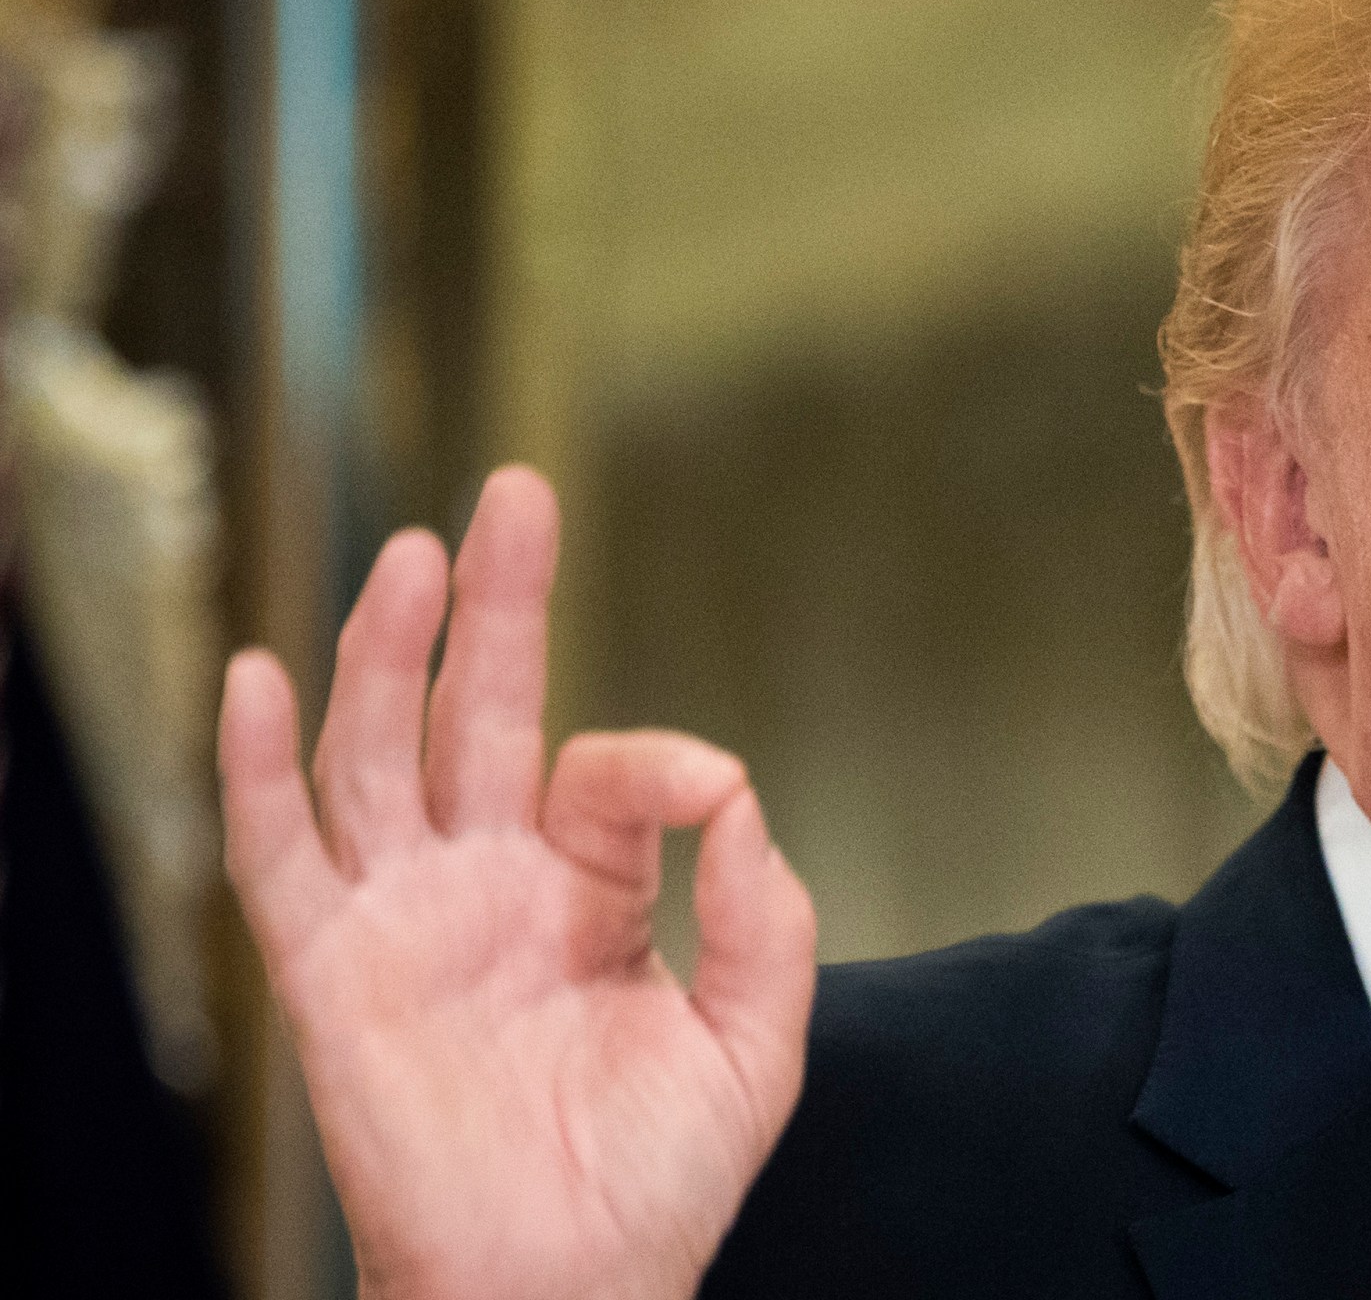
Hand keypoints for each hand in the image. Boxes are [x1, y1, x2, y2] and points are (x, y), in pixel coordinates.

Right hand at [220, 467, 817, 1299]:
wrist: (573, 1285)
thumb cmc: (656, 1180)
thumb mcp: (754, 1043)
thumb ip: (767, 918)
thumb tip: (742, 795)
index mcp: (592, 891)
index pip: (610, 774)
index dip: (659, 760)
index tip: (712, 789)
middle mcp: (493, 884)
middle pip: (479, 713)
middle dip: (497, 606)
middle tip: (514, 495)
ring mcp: (408, 919)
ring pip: (378, 755)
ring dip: (387, 654)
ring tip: (414, 554)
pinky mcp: (334, 972)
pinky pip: (279, 858)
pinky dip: (257, 768)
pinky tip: (256, 675)